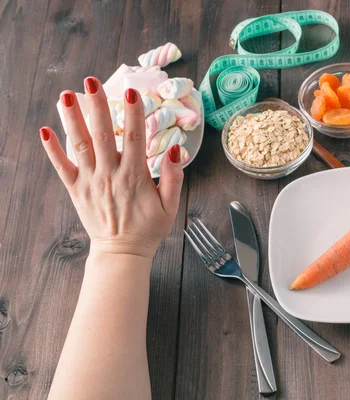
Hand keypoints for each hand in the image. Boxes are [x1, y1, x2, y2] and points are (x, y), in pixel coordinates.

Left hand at [40, 77, 183, 259]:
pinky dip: (52, 150)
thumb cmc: (148, 229)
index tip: (131, 91)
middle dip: (98, 106)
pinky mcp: (77, 191)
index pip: (136, 138)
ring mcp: (91, 182)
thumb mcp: (170, 206)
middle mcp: (110, 175)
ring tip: (66, 95)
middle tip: (92, 81)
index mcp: (135, 176)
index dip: (134, 114)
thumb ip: (173, 177)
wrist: (122, 253)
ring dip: (72, 119)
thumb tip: (175, 149)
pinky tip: (45, 131)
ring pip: (80, 145)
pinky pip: (62, 168)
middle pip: (103, 134)